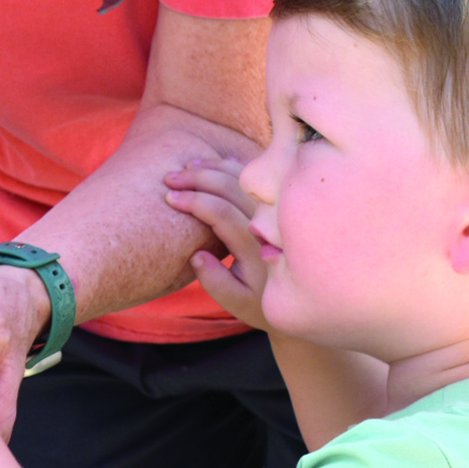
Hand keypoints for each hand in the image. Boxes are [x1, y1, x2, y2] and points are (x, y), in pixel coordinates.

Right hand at [164, 158, 270, 330]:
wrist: (300, 296)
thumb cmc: (259, 301)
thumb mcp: (237, 302)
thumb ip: (215, 282)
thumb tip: (196, 255)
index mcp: (255, 247)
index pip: (221, 213)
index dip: (194, 202)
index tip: (169, 198)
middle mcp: (268, 223)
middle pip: (231, 188)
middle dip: (197, 179)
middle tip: (169, 178)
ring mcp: (274, 210)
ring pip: (243, 178)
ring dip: (212, 168)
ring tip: (184, 168)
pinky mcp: (275, 204)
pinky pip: (254, 178)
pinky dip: (230, 167)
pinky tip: (210, 165)